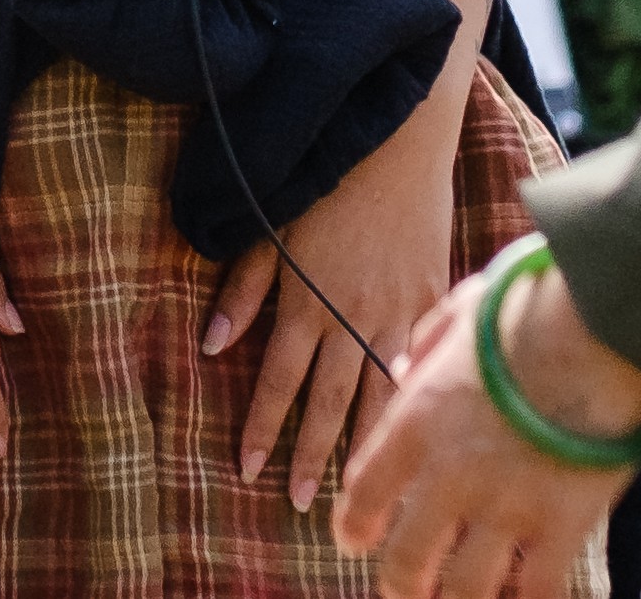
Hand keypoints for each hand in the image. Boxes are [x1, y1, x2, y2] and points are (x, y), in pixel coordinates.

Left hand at [205, 57, 462, 508]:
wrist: (397, 138)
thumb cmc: (324, 175)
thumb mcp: (270, 226)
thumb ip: (242, 287)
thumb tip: (210, 344)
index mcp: (305, 301)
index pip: (276, 382)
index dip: (260, 428)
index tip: (247, 470)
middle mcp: (351, 317)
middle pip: (327, 403)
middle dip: (307, 454)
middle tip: (295, 504)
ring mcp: (397, 313)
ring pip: (377, 396)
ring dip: (361, 446)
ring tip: (352, 492)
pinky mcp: (431, 300)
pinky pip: (420, 362)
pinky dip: (412, 400)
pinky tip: (412, 435)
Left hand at [335, 245, 640, 597]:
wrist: (596, 329)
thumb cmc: (530, 308)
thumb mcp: (461, 312)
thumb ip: (426, 344)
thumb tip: (405, 367)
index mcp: (418, 422)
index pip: (366, 489)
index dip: (354, 524)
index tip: (352, 541)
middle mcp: (451, 475)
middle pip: (408, 558)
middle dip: (401, 582)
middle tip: (403, 590)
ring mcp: (507, 507)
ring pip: (466, 587)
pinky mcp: (563, 526)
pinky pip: (540, 588)